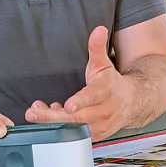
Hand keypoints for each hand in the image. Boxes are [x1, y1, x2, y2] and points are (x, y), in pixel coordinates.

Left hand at [26, 25, 133, 140]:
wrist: (131, 103)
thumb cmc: (112, 84)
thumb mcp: (103, 64)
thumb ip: (97, 48)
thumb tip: (98, 30)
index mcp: (106, 92)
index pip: (93, 97)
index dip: (80, 101)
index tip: (68, 105)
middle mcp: (104, 111)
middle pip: (77, 118)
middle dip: (53, 116)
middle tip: (33, 112)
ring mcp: (100, 126)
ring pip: (73, 128)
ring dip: (53, 121)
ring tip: (36, 111)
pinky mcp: (95, 136)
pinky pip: (74, 135)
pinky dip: (60, 127)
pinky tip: (50, 115)